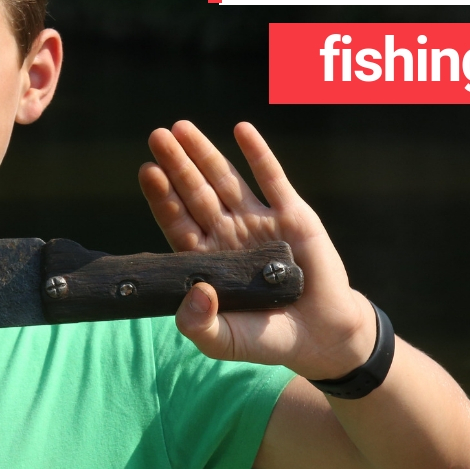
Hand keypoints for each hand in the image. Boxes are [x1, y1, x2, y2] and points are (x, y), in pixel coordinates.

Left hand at [137, 121, 375, 379]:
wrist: (321, 336)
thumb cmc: (266, 339)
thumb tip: (195, 291)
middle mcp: (227, 233)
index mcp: (205, 258)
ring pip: (225, 180)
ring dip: (205, 153)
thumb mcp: (224, 341)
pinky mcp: (293, 216)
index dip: (162, 196)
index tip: (147, 171)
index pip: (176, 221)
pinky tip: (241, 130)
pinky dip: (258, 154)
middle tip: (157, 136)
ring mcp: (258, 221)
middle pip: (195, 192)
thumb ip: (199, 324)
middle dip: (176, 164)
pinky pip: (272, 179)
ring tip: (182, 128)